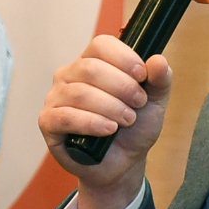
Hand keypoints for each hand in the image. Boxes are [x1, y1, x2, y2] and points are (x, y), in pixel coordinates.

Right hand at [37, 36, 173, 208]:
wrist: (122, 164)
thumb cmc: (133, 129)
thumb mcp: (154, 103)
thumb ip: (159, 80)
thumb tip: (158, 60)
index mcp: (93, 61)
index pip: (101, 45)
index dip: (123, 58)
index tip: (142, 76)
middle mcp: (70, 75)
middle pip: (90, 68)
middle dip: (121, 87)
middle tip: (138, 104)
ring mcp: (56, 98)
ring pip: (80, 93)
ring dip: (110, 107)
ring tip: (126, 121)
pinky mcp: (48, 122)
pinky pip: (65, 116)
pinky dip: (91, 123)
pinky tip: (108, 130)